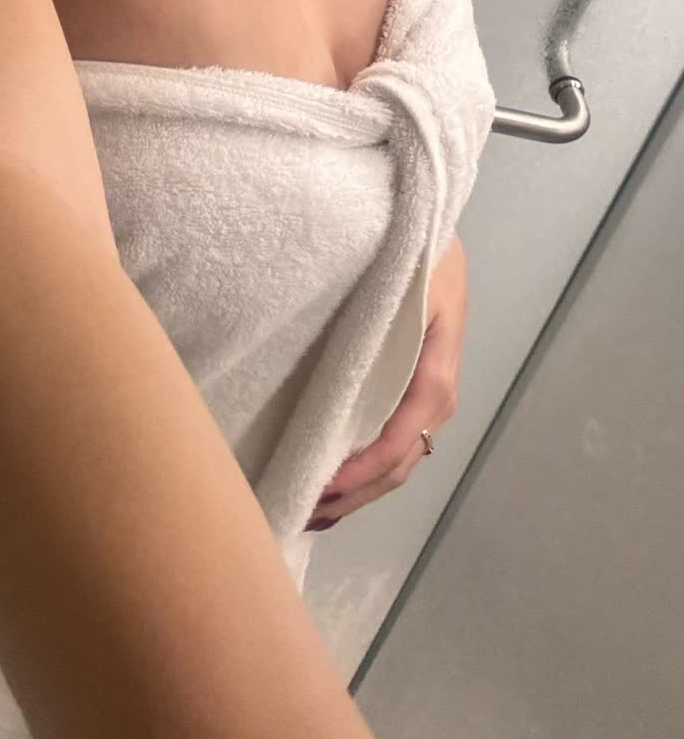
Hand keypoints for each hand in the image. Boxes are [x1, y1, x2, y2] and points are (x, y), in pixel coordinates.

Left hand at [306, 232, 467, 530]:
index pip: (400, 436)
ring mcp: (427, 397)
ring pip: (398, 461)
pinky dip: (364, 471)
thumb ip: (382, 316)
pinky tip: (332, 486)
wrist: (428, 225)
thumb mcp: (404, 275)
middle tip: (303, 513)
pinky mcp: (412, 392)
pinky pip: (393, 442)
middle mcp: (436, 395)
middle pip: (399, 462)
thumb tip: (345, 364)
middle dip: (355, 494)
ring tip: (312, 511)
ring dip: (358, 491)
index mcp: (435, 371)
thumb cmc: (411, 249)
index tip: (320, 486)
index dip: (362, 468)